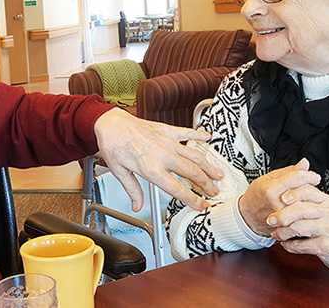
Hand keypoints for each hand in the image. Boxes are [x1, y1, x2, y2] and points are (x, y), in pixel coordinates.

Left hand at [93, 107, 223, 211]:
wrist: (110, 123)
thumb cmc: (113, 145)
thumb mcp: (119, 172)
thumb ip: (132, 189)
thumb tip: (136, 206)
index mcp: (151, 169)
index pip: (177, 189)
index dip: (193, 199)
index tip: (202, 205)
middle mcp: (162, 155)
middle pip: (191, 173)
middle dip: (206, 184)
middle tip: (214, 192)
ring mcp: (166, 141)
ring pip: (194, 155)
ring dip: (208, 166)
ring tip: (218, 174)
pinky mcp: (166, 129)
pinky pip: (186, 132)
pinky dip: (199, 135)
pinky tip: (209, 138)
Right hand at [238, 158, 320, 236]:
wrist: (249, 216)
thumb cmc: (257, 196)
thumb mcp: (268, 178)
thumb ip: (289, 171)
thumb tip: (304, 163)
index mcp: (271, 189)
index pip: (297, 178)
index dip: (309, 175)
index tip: (313, 176)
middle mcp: (278, 204)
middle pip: (305, 191)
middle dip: (313, 187)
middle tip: (313, 186)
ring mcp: (284, 217)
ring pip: (307, 205)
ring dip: (313, 200)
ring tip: (311, 196)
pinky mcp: (288, 226)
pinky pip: (305, 217)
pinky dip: (309, 211)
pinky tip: (307, 206)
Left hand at [267, 184, 328, 274]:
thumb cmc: (328, 228)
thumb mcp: (320, 210)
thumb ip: (305, 200)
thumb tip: (284, 188)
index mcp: (326, 201)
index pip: (307, 190)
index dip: (291, 194)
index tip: (278, 198)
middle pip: (300, 209)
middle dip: (282, 215)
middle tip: (270, 220)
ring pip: (299, 227)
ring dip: (283, 232)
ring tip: (276, 234)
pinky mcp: (327, 246)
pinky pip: (303, 245)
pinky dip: (290, 245)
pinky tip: (285, 244)